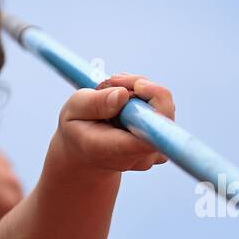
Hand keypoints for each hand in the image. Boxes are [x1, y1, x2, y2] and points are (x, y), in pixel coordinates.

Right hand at [51, 74, 173, 172]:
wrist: (86, 152)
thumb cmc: (78, 128)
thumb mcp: (74, 110)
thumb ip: (95, 103)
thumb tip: (123, 95)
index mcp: (111, 150)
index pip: (147, 139)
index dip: (153, 108)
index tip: (139, 86)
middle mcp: (138, 157)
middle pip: (161, 116)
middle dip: (141, 86)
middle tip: (114, 81)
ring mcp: (153, 154)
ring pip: (164, 107)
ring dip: (142, 91)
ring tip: (114, 93)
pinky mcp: (161, 144)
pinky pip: (164, 110)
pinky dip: (148, 98)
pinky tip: (126, 102)